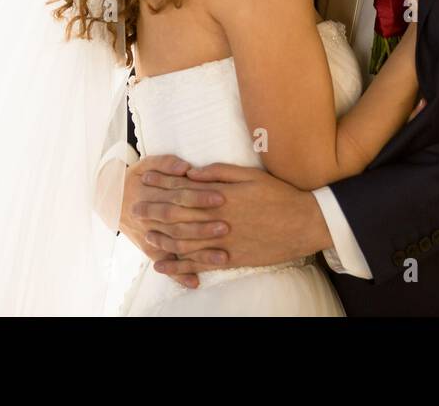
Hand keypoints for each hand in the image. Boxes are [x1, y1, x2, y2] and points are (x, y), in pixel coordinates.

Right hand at [118, 154, 227, 288]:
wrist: (110, 199)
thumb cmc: (136, 178)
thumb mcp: (146, 164)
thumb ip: (166, 163)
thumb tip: (186, 168)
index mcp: (151, 193)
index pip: (178, 195)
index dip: (199, 196)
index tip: (221, 197)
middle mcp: (149, 216)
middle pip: (178, 222)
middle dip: (202, 226)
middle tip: (226, 227)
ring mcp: (148, 235)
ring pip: (174, 246)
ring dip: (198, 254)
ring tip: (222, 257)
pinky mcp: (148, 249)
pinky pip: (163, 263)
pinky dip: (177, 274)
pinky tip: (194, 282)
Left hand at [142, 163, 331, 276]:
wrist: (304, 223)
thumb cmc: (278, 195)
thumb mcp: (249, 175)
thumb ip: (218, 173)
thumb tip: (191, 173)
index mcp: (220, 196)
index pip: (183, 189)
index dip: (161, 184)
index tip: (144, 180)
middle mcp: (218, 219)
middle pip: (177, 216)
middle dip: (154, 211)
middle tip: (134, 208)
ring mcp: (223, 241)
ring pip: (183, 241)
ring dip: (160, 237)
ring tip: (143, 233)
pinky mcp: (230, 259)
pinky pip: (198, 263)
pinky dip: (178, 265)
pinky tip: (162, 265)